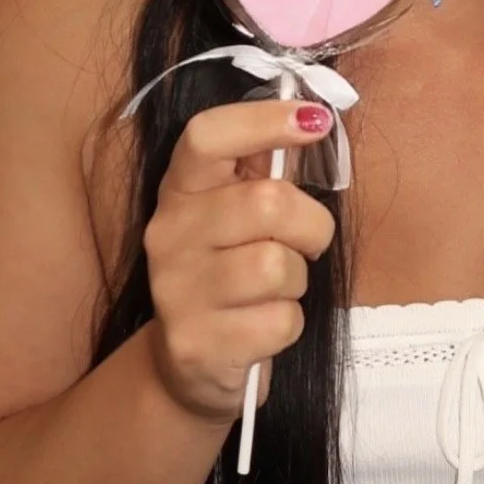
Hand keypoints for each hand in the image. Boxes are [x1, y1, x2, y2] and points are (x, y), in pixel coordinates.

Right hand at [142, 99, 337, 424]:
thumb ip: (266, 168)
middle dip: (310, 225)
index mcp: (181, 189)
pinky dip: (290, 323)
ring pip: (278, 267)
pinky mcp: (196, 344)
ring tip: (277, 288)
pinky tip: (264, 323)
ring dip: (298, 279)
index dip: (264, 120)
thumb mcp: (236, 212)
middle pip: (267, 203)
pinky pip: (281, 321)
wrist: (189, 364)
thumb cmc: (231, 269)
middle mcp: (169, 233)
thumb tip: (313, 119)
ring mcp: (177, 290)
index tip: (315, 120)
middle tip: (306, 242)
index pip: (207, 136)